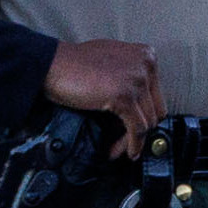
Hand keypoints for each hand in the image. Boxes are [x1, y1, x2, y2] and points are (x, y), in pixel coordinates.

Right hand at [44, 39, 162, 156]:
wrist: (51, 64)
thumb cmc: (74, 64)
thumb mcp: (112, 62)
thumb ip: (130, 76)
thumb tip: (141, 106)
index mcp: (145, 55)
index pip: (156, 95)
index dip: (145, 116)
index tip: (134, 129)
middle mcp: (145, 65)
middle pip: (155, 110)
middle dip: (141, 130)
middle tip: (125, 143)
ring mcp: (136, 80)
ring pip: (146, 122)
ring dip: (132, 140)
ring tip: (117, 149)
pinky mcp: (124, 96)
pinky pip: (137, 129)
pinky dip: (132, 144)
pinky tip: (125, 152)